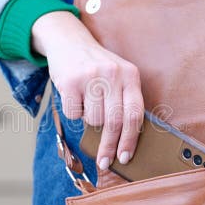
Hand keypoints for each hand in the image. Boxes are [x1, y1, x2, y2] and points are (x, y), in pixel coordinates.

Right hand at [32, 11, 144, 169]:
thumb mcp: (117, 76)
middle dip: (109, 147)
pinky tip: (74, 96)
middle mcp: (113, 74)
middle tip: (105, 163)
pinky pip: (73, 113)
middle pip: (114, 122)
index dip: (130, 140)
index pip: (135, 114)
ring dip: (89, 121)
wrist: (69, 41)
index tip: (125, 158)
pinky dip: (73, 112)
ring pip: (93, 120)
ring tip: (87, 104)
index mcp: (130, 75)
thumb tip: (124, 142)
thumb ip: (123, 101)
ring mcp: (91, 77)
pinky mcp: (70, 81)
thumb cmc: (96, 67)